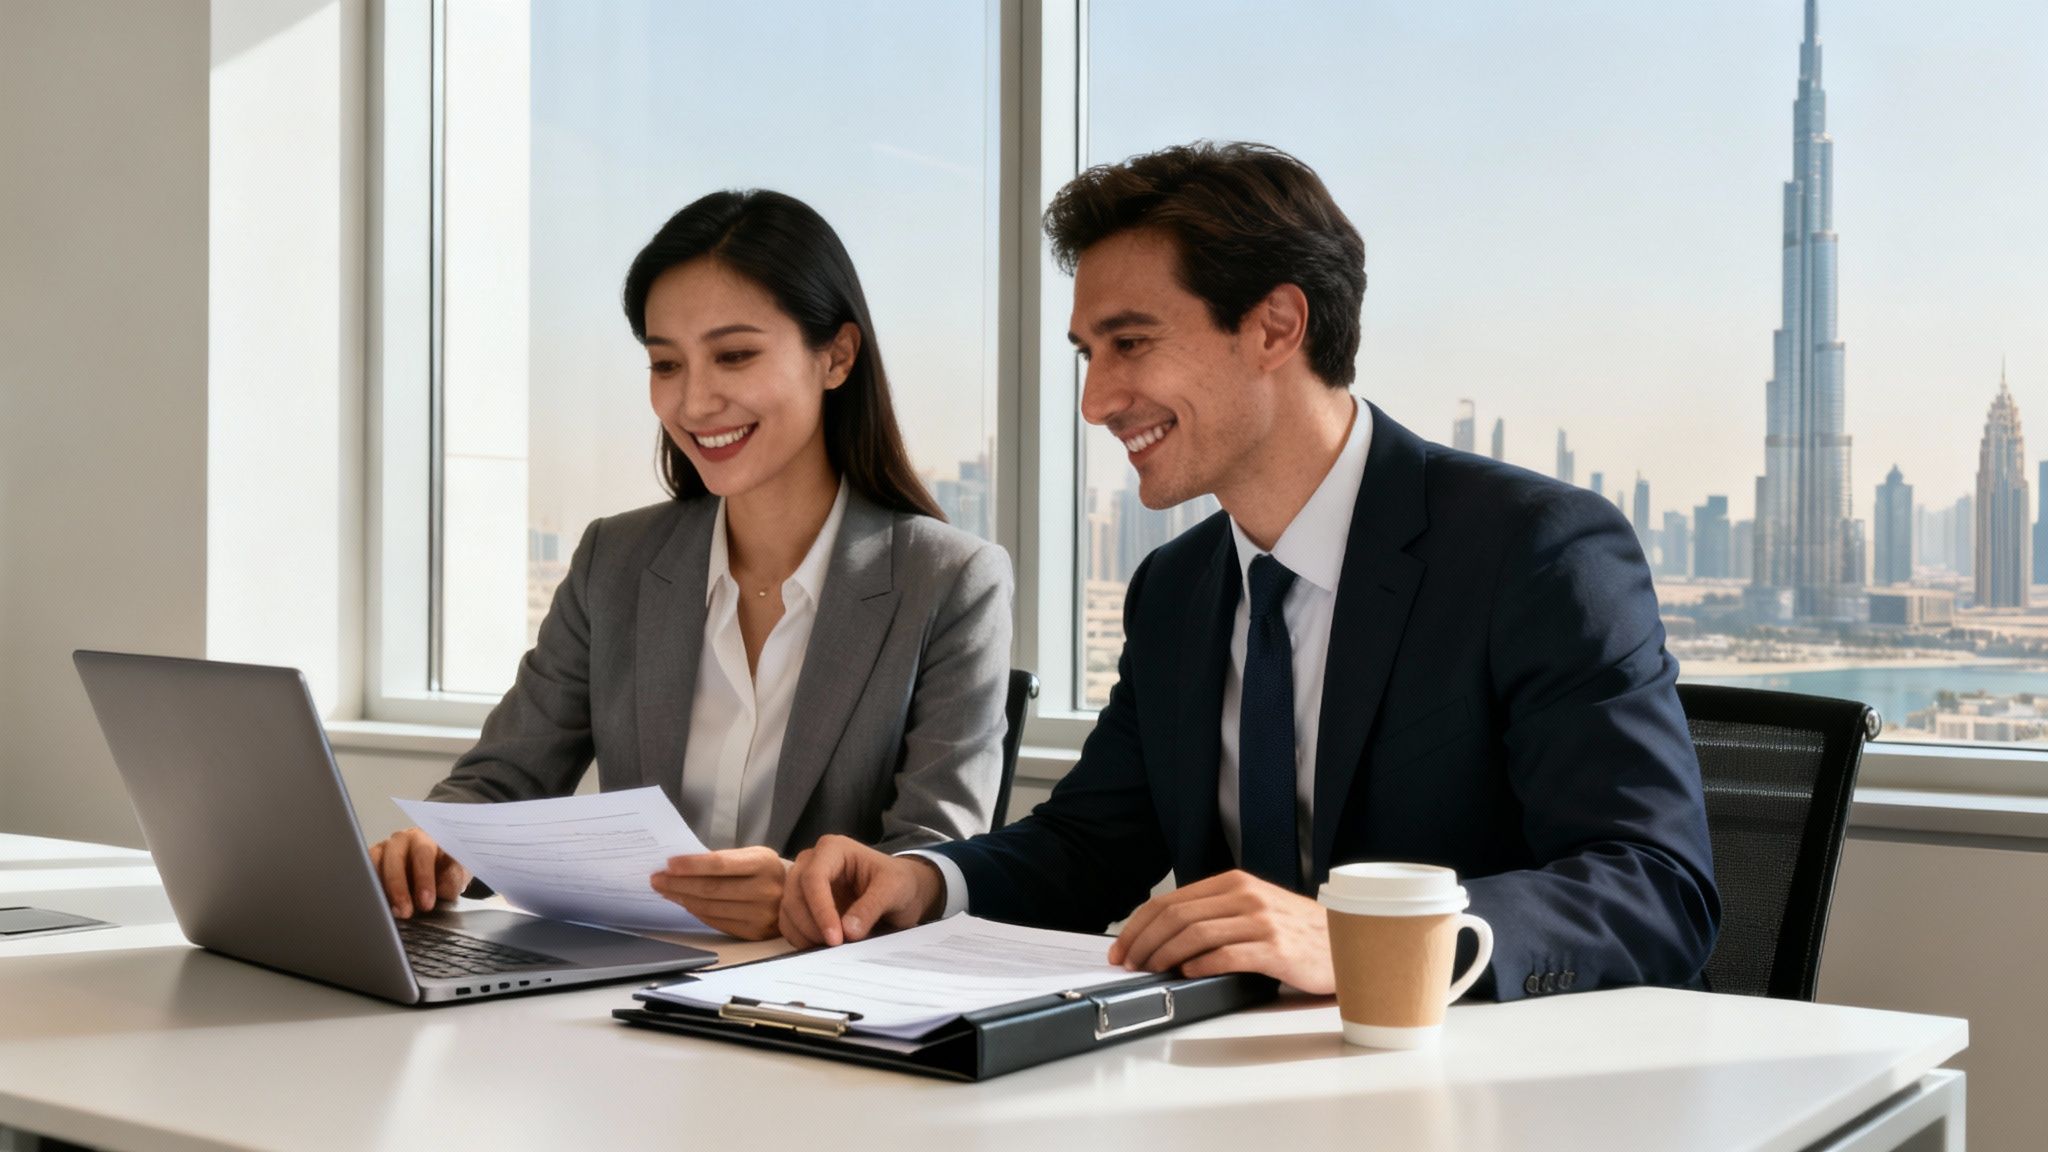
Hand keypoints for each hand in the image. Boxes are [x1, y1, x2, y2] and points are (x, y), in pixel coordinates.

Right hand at [367, 827, 469, 918]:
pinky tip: (377, 905)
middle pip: (394, 858)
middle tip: (405, 912)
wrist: (438, 869)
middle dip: (399, 887)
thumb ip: (454, 878)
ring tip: (391, 912)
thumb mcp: (459, 872)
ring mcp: (385, 849)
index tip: (426, 902)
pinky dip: (370, 889)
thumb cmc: (447, 868)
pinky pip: (364, 872)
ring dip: (381, 889)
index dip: (424, 879)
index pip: (423, 853)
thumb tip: (443, 889)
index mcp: (427, 837)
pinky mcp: (372, 862)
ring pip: (375, 863)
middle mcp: (403, 840)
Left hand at [649, 847, 789, 939]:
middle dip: (678, 884)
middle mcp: (765, 890)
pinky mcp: (755, 933)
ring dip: (683, 899)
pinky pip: (717, 922)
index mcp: (764, 863)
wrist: (798, 895)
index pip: (720, 864)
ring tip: (666, 891)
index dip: (691, 865)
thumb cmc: (766, 871)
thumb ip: (723, 860)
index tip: (669, 864)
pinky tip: (685, 903)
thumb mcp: (753, 856)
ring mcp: (761, 915)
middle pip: (711, 889)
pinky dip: (697, 912)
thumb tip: (680, 868)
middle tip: (657, 879)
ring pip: (710, 908)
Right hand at [780, 834, 944, 947]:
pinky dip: (800, 938)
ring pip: (788, 909)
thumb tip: (848, 930)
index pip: (814, 877)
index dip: (821, 910)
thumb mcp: (895, 890)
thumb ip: (872, 906)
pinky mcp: (802, 903)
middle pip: (795, 894)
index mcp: (833, 849)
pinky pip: (788, 922)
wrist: (900, 892)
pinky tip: (820, 946)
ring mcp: (803, 882)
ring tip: (830, 948)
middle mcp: (812, 862)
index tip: (835, 938)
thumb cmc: (898, 883)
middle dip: (811, 924)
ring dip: (804, 934)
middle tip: (835, 946)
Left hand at [1109, 869, 1334, 993]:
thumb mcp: (1254, 908)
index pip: (1170, 901)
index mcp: (1234, 883)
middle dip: (1143, 942)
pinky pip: (1227, 956)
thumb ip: (1215, 914)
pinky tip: (1187, 975)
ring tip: (1151, 972)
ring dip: (1164, 956)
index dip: (1138, 926)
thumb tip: (1164, 939)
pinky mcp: (1276, 949)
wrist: (1345, 942)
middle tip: (1128, 964)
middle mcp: (1245, 896)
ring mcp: (1261, 922)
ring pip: (1195, 935)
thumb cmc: (1296, 931)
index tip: (1121, 948)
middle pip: (1176, 917)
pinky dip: (1200, 966)